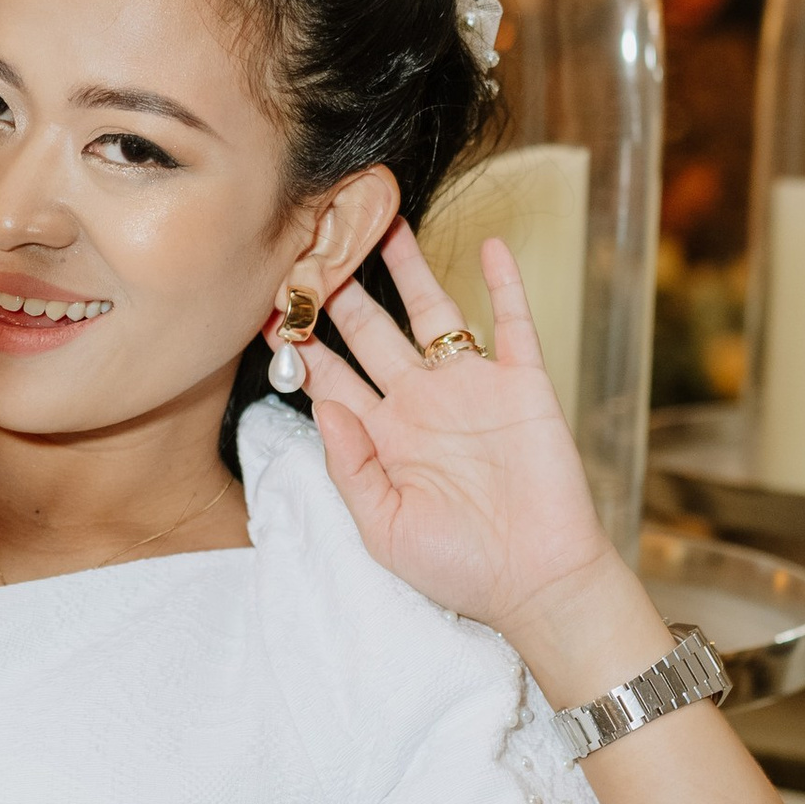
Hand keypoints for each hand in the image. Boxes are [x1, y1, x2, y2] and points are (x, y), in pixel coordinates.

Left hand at [298, 222, 665, 697]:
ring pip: (433, 312)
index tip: (267, 304)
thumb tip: (322, 403)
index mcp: (383, 436)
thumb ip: (349, 466)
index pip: (331, 376)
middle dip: (341, 288)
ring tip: (384, 221)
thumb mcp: (383, 529)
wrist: (537, 582)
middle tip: (315, 239)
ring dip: (410, 268)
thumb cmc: (458, 567)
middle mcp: (421, 402)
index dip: (300, 343)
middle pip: (371, 329)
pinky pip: (513, 323)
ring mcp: (471, 388)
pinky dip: (504, 284)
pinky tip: (490, 247)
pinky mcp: (523, 384)